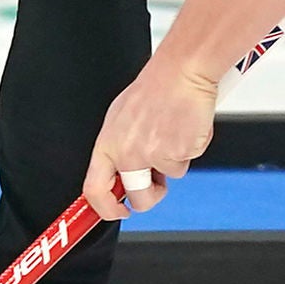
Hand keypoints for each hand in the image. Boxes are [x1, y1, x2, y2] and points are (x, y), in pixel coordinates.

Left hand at [84, 62, 219, 217]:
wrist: (182, 71)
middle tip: (159, 183)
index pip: (95, 190)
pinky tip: (185, 127)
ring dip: (174, 162)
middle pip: (138, 198)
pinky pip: (187, 162)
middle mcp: (128, 153)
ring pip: (169, 178)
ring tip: (174, 132)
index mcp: (108, 143)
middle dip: (152, 195)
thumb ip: (118, 148)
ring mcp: (154, 155)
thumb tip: (119, 175)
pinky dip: (189, 149)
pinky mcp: (179, 153)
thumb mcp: (122, 118)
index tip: (118, 211)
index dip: (107, 209)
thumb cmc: (155, 88)